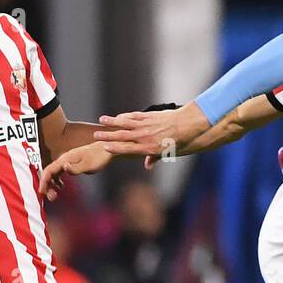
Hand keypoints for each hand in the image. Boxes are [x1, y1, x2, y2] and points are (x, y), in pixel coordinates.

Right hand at [39, 143, 113, 200]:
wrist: (106, 149)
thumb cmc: (98, 156)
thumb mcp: (88, 165)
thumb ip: (75, 168)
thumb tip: (64, 168)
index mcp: (65, 159)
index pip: (49, 170)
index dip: (44, 181)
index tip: (42, 191)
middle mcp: (64, 159)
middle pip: (49, 172)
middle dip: (47, 185)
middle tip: (51, 197)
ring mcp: (67, 160)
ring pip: (54, 173)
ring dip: (52, 184)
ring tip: (54, 195)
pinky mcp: (71, 163)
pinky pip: (59, 172)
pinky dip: (57, 180)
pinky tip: (60, 186)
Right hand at [92, 101, 209, 157]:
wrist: (186, 125)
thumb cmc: (178, 141)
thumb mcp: (167, 153)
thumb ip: (154, 158)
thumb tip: (147, 166)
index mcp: (148, 147)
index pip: (128, 148)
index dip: (115, 147)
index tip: (104, 147)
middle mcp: (145, 136)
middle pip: (123, 136)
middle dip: (108, 135)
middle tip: (96, 135)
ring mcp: (146, 125)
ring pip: (126, 123)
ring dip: (113, 122)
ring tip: (101, 120)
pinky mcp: (149, 116)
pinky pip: (134, 116)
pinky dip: (125, 116)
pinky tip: (118, 116)